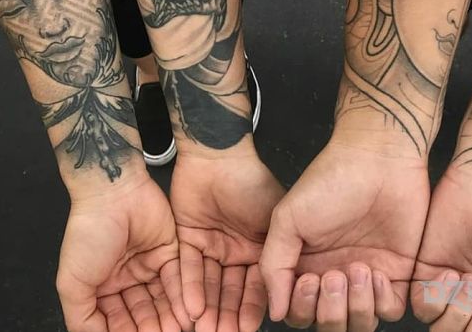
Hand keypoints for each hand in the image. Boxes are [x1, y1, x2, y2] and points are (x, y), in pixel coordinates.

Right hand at [57, 173, 188, 331]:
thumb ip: (82, 319)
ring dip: (168, 319)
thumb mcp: (73, 284)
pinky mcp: (169, 250)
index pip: (116, 322)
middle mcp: (126, 278)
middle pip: (141, 314)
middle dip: (150, 329)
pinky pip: (177, 279)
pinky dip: (181, 297)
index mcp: (101, 287)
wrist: (113, 193)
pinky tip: (185, 313)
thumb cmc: (89, 232)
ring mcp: (148, 265)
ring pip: (161, 300)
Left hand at [170, 147, 284, 331]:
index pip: (256, 286)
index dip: (252, 309)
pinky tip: (191, 308)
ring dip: (207, 309)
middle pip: (230, 291)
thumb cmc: (252, 182)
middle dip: (227, 315)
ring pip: (209, 285)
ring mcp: (211, 247)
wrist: (220, 156)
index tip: (247, 330)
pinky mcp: (187, 240)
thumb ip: (276, 256)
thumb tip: (284, 293)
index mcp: (259, 248)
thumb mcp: (273, 222)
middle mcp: (235, 251)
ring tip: (205, 331)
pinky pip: (188, 269)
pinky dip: (189, 289)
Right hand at [259, 138, 429, 328]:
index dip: (302, 308)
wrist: (378, 159)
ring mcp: (366, 275)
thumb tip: (275, 310)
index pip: (299, 312)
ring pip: (360, 324)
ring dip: (356, 307)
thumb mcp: (288, 217)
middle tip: (333, 276)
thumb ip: (274, 264)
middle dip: (329, 312)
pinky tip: (377, 271)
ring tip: (358, 269)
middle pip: (329, 325)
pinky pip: (390, 310)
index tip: (308, 280)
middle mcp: (336, 274)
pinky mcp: (398, 272)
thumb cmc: (330, 180)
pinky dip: (382, 302)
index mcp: (307, 264)